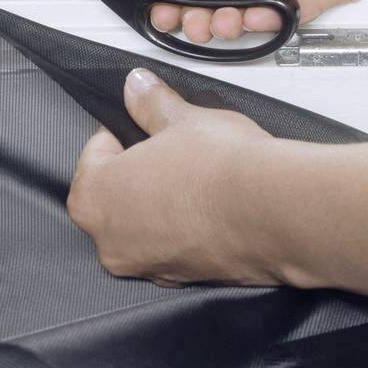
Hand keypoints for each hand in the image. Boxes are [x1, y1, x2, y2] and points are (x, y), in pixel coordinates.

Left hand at [66, 68, 282, 285]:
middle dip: (141, 171)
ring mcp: (146, 266)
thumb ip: (150, 103)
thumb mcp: (181, 119)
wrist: (274, 212)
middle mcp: (111, 242)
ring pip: (145, 225)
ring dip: (163, 203)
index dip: (124, 132)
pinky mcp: (183, 280)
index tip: (145, 125)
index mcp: (94, 198)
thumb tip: (137, 87)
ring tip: (197, 178)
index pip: (95, 153)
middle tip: (173, 150)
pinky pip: (174, 246)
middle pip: (116, 194)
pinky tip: (211, 209)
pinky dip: (186, 229)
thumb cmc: (221, 169)